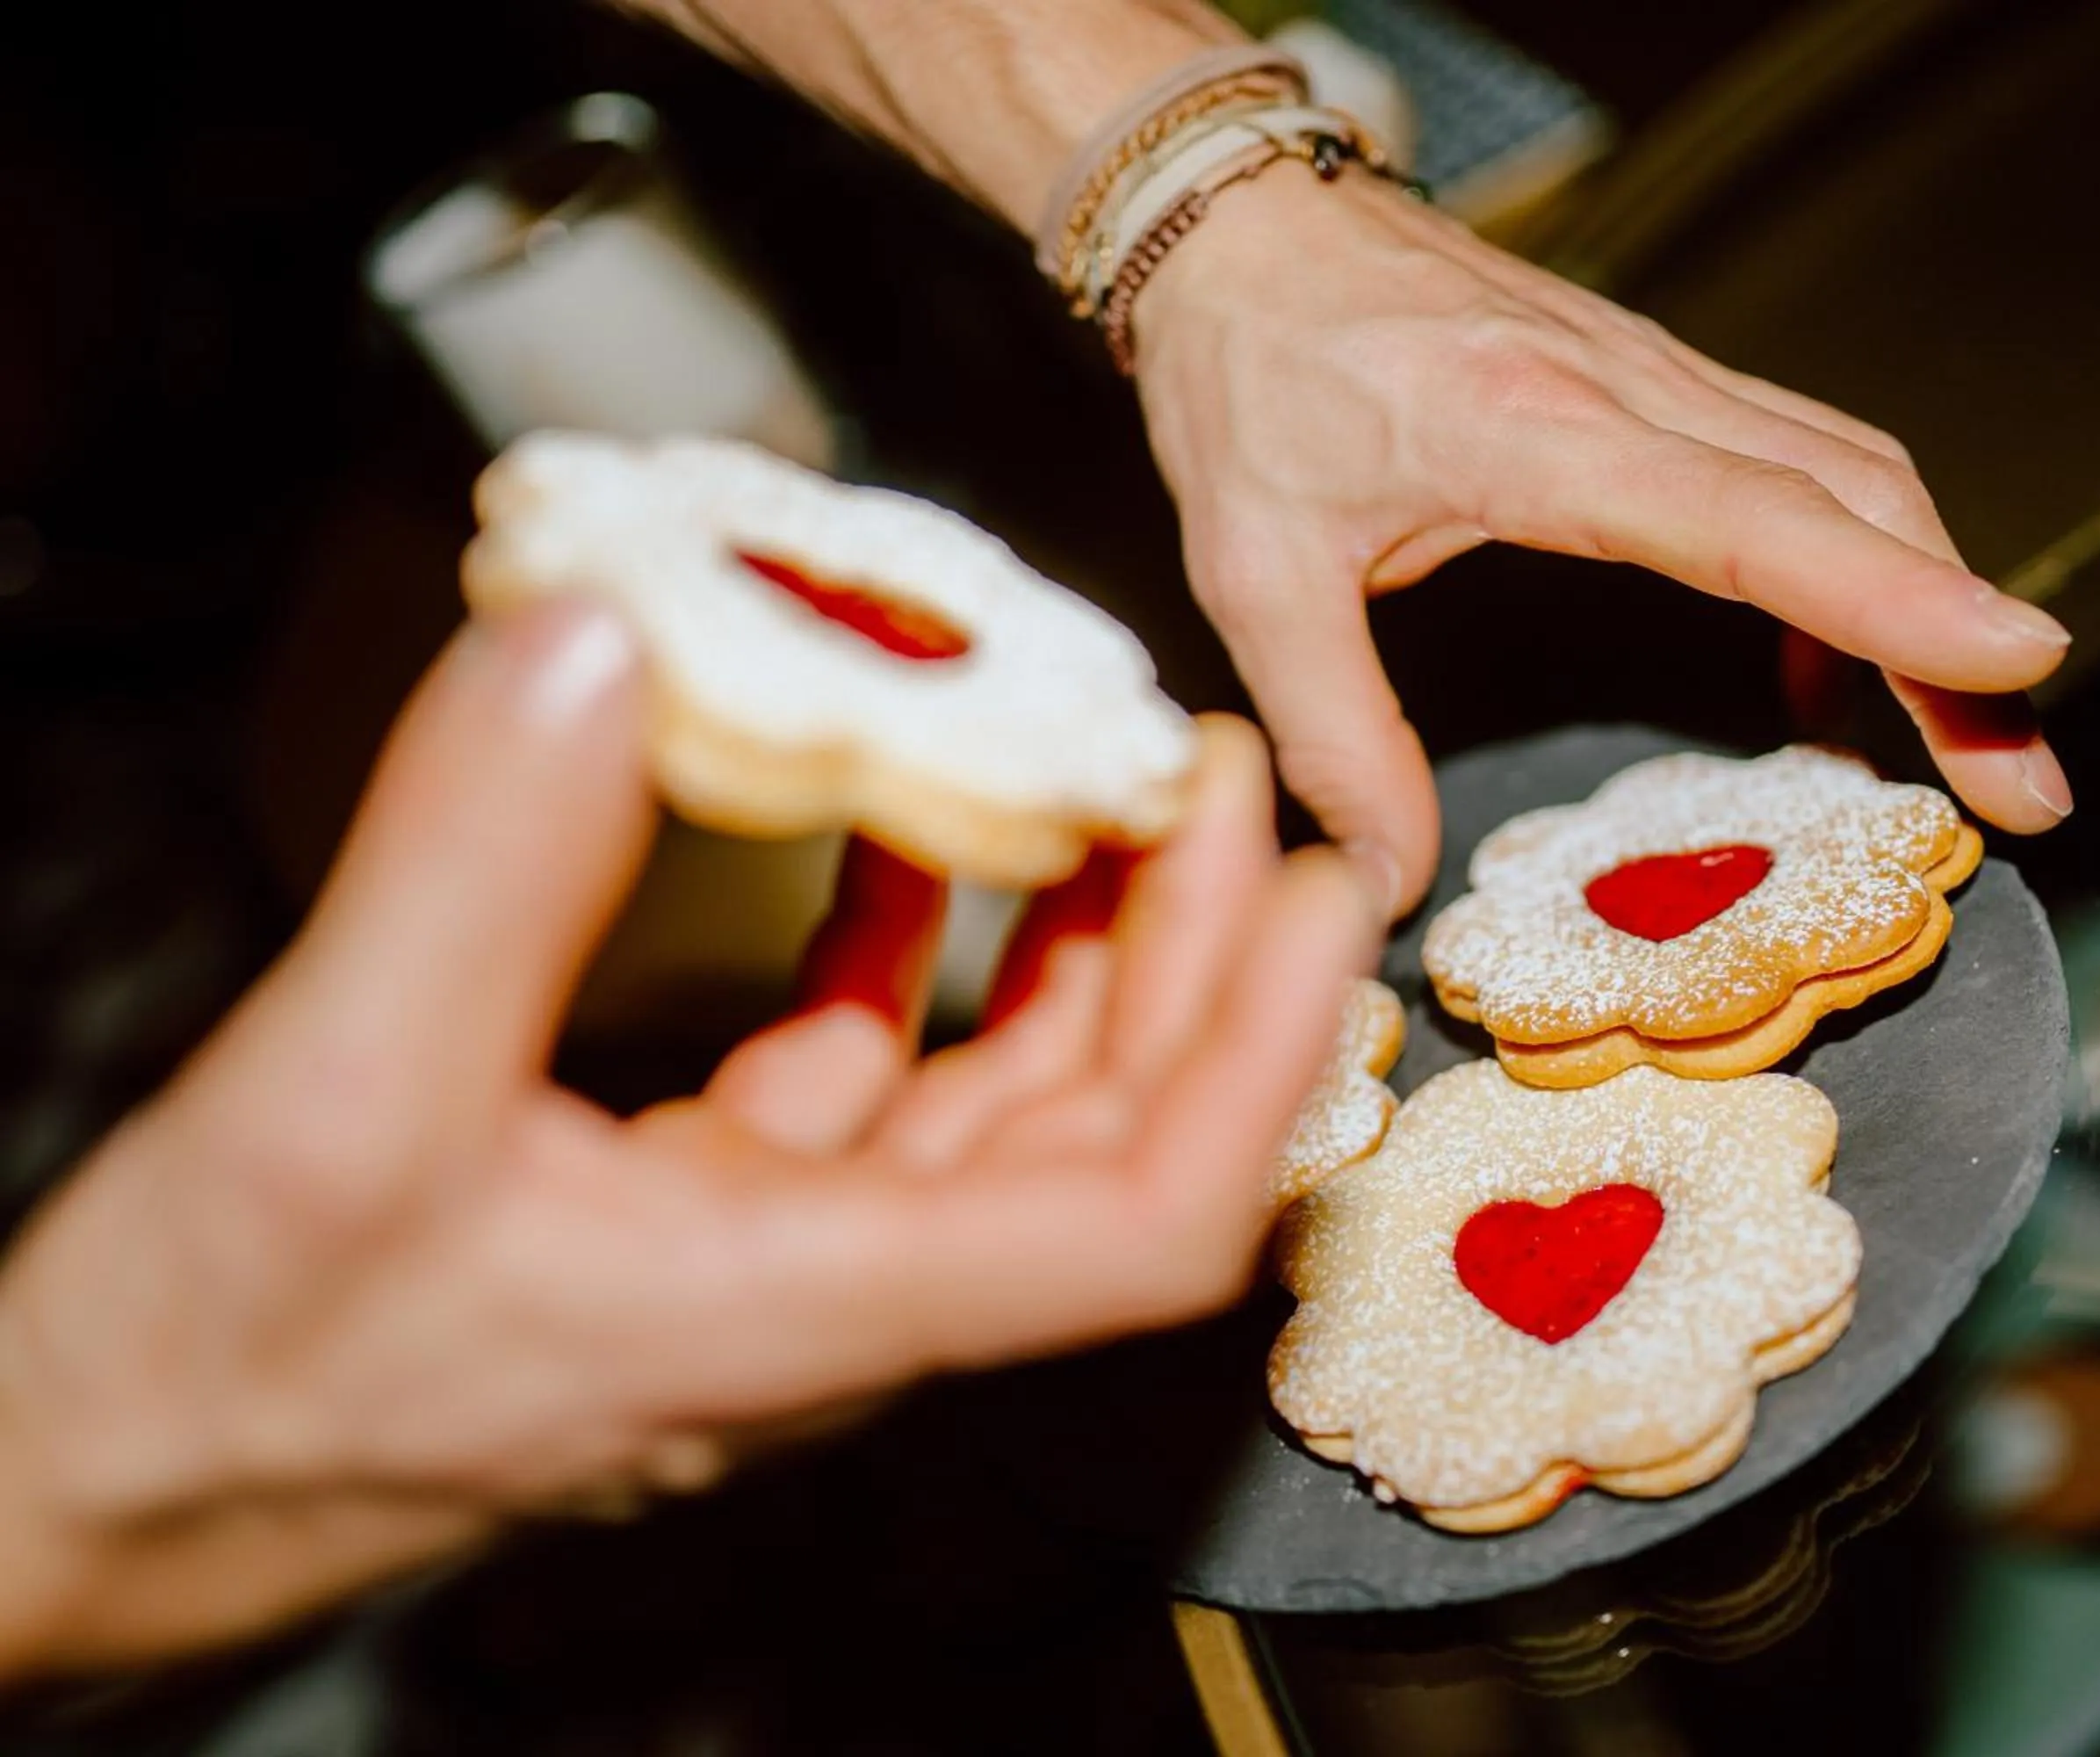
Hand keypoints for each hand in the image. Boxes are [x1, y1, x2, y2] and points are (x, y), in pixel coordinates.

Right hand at [0, 603, 1374, 1678]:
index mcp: (808, 1307)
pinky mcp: (691, 1217)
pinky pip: (856, 1086)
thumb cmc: (217, 1364)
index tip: (1308, 885)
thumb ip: (479, 864)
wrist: (97, 1479)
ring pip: (996, 1111)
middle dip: (1192, 961)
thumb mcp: (337, 1096)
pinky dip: (906, 966)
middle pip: (1105, 1143)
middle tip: (1210, 775)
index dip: (1259, 1057)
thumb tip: (604, 641)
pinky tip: (898, 847)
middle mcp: (832, 1297)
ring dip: (1074, 959)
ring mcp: (770, 1258)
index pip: (1140, 1224)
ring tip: (1104, 789)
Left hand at [1132, 166, 2075, 913]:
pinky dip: (1850, 562)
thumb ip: (1335, 734)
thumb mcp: (1255, 571)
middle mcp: (1625, 392)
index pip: (1756, 520)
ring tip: (1977, 748)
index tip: (2021, 661)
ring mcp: (1653, 375)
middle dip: (1956, 648)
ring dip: (1927, 603)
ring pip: (1848, 476)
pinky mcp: (1652, 383)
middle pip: (1851, 503)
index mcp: (1535, 432)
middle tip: (2024, 789)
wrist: (1239, 226)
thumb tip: (1390, 884)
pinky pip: (1794, 464)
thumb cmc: (1244, 377)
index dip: (1896, 599)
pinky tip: (1824, 667)